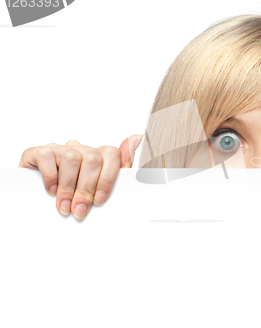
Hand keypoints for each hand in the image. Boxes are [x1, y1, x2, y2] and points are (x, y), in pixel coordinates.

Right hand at [18, 135, 143, 219]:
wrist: (40, 202)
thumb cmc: (75, 194)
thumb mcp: (101, 186)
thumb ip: (122, 165)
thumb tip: (136, 137)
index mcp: (97, 155)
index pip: (112, 154)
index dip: (107, 178)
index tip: (99, 200)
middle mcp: (80, 149)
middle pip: (92, 159)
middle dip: (87, 188)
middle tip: (80, 209)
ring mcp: (59, 149)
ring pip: (72, 157)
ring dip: (68, 186)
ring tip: (64, 205)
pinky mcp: (37, 152)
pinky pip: (47, 156)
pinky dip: (50, 177)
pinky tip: (51, 191)